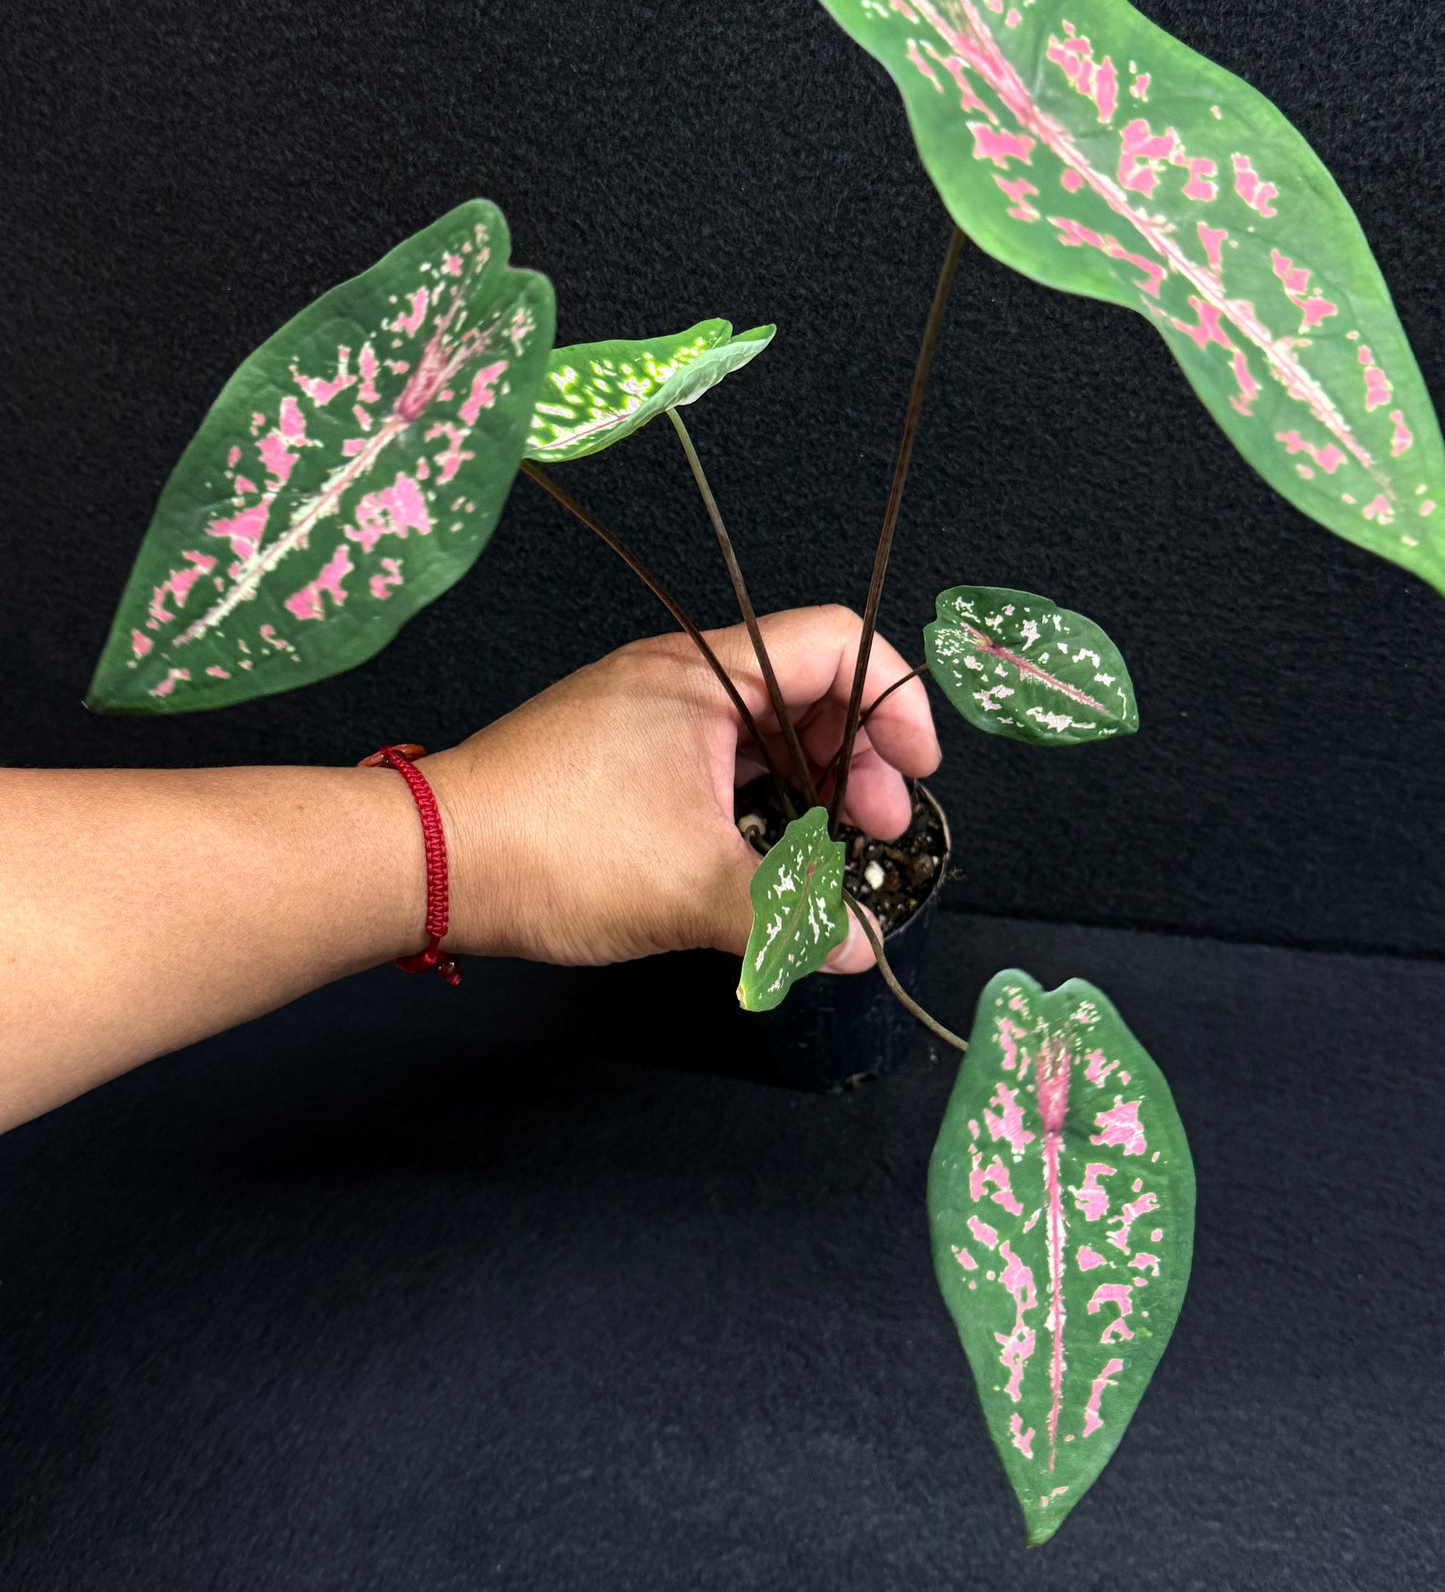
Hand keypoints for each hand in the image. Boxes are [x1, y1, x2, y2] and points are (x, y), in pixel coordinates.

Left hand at [424, 605, 941, 971]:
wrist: (431, 861)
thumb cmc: (550, 847)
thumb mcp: (691, 889)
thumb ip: (788, 917)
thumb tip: (851, 946)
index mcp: (704, 674)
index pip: (836, 645)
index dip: (894, 701)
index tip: (916, 770)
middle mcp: (677, 679)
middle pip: (808, 688)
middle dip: (859, 756)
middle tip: (878, 828)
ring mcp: (644, 716)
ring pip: (761, 731)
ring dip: (809, 784)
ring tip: (829, 851)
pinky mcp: (619, 757)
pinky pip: (716, 761)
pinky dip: (756, 799)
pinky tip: (764, 855)